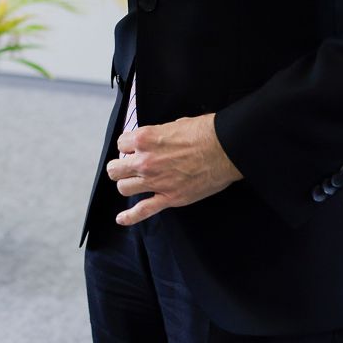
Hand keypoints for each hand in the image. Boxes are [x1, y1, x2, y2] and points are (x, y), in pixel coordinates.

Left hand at [105, 112, 240, 225]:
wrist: (226, 149)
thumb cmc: (205, 132)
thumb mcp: (175, 123)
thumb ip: (158, 134)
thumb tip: (156, 138)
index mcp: (145, 139)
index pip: (121, 144)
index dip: (128, 147)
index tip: (136, 149)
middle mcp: (145, 161)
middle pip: (115, 170)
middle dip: (121, 168)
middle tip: (130, 167)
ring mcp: (156, 181)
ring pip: (123, 188)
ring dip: (128, 185)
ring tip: (135, 183)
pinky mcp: (169, 198)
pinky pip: (143, 211)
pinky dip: (130, 217)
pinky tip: (121, 219)